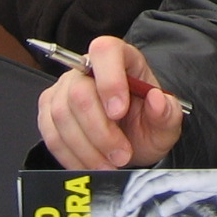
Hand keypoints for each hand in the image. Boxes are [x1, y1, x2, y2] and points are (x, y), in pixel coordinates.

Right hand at [37, 36, 182, 169]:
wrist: (132, 143)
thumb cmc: (147, 125)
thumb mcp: (166, 122)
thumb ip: (166, 112)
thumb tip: (157, 100)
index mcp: (121, 57)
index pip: (105, 51)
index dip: (109, 80)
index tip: (120, 112)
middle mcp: (88, 68)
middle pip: (79, 92)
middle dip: (100, 131)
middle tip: (121, 154)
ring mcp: (64, 88)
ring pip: (62, 115)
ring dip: (87, 148)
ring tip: (109, 164)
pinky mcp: (49, 111)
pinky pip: (51, 135)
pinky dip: (71, 156)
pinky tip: (91, 165)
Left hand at [118, 168, 216, 215]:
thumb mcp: (196, 193)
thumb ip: (179, 201)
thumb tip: (164, 211)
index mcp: (173, 171)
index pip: (146, 179)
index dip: (133, 192)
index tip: (126, 209)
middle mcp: (171, 168)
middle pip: (140, 179)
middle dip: (129, 197)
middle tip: (122, 214)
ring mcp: (173, 171)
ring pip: (143, 182)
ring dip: (131, 198)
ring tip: (124, 212)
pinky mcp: (178, 176)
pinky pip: (154, 185)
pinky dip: (140, 195)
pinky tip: (133, 205)